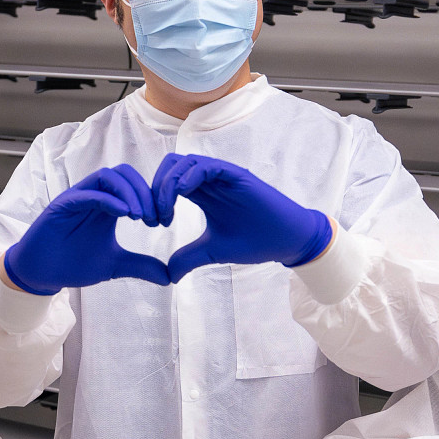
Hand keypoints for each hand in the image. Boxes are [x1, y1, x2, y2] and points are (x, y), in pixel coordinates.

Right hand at [2, 165, 173, 295]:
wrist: (42, 274)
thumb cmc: (74, 263)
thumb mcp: (115, 266)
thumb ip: (140, 266)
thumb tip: (169, 277)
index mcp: (108, 205)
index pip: (135, 185)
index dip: (154, 198)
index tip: (164, 221)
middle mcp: (94, 196)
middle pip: (124, 174)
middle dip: (145, 192)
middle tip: (155, 217)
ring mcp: (78, 197)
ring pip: (107, 176)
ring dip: (129, 192)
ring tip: (141, 216)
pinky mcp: (63, 205)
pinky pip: (88, 193)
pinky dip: (108, 199)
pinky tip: (124, 214)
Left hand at [151, 153, 333, 281]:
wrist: (285, 241)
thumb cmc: (253, 242)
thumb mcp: (212, 252)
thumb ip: (188, 258)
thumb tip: (168, 276)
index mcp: (202, 193)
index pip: (168, 182)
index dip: (154, 199)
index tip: (153, 223)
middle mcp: (209, 181)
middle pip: (171, 167)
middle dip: (155, 188)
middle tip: (154, 216)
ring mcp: (223, 176)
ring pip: (185, 163)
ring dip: (168, 183)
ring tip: (165, 210)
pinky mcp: (236, 175)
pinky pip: (207, 166)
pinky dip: (190, 176)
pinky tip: (182, 193)